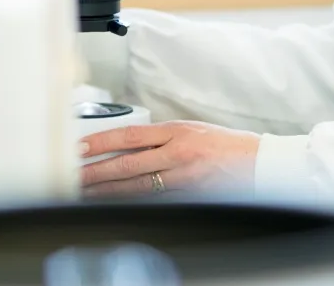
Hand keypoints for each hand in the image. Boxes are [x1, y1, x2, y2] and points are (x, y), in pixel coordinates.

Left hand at [80, 121, 259, 197]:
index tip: (80, 147)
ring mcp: (183, 179)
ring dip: (108, 191)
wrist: (259, 164)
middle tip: (73, 176)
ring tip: (85, 193)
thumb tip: (130, 143)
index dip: (102, 142)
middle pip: (127, 165)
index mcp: (178, 132)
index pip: (130, 136)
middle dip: (96, 172)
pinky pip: (155, 201)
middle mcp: (178, 154)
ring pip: (136, 188)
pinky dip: (133, 202)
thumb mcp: (193, 129)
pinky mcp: (188, 198)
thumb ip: (163, 136)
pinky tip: (115, 204)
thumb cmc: (228, 145)